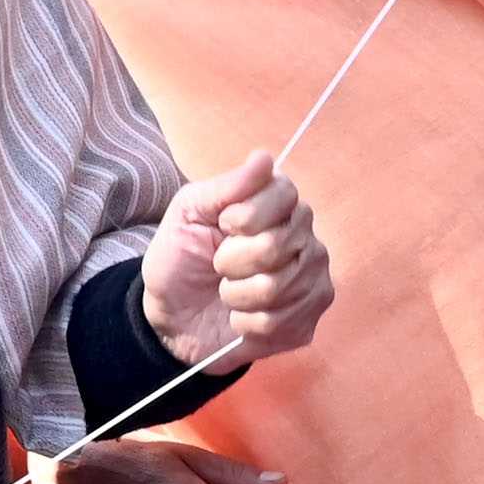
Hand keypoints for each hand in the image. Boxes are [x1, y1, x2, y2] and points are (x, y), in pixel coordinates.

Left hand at [144, 151, 330, 369]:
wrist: (172, 317)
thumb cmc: (181, 259)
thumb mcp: (189, 213)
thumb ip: (228, 186)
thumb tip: (264, 159)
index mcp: (279, 205)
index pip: (286, 195)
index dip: (247, 216)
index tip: (223, 225)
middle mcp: (305, 238)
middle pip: (276, 246)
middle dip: (232, 261)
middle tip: (219, 265)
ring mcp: (312, 280)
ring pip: (276, 287)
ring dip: (235, 294)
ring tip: (227, 293)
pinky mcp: (308, 320)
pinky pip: (279, 322)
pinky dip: (245, 324)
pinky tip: (239, 319)